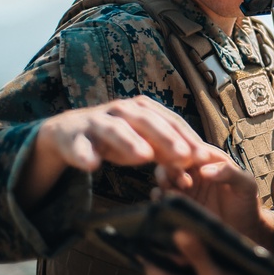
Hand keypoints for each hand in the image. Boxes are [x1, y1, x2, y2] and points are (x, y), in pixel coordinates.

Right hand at [19, 96, 214, 207]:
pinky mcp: (73, 137)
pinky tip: (91, 165)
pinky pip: (78, 146)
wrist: (70, 133)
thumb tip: (200, 163)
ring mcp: (96, 121)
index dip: (188, 138)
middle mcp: (121, 110)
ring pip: (114, 129)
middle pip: (146, 121)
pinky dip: (83, 154)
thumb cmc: (117, 138)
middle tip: (183, 156)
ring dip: (129, 142)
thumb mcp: (145, 143)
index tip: (203, 157)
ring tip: (143, 156)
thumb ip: (169, 151)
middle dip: (166, 138)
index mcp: (143, 109)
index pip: (170, 121)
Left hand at [144, 230, 261, 274]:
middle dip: (169, 252)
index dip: (148, 251)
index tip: (146, 230)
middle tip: (171, 226)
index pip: (153, 269)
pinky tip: (205, 255)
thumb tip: (178, 233)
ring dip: (184, 259)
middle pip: (167, 271)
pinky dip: (195, 267)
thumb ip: (197, 256)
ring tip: (188, 235)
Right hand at [157, 160, 273, 248]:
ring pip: (165, 176)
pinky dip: (159, 195)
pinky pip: (163, 195)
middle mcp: (195, 171)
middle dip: (170, 168)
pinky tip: (163, 200)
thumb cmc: (247, 202)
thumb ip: (229, 173)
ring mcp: (185, 187)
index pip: (192, 149)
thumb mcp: (245, 185)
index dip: (185, 154)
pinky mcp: (180, 203)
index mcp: (210, 160)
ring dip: (163, 181)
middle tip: (178, 182)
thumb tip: (204, 170)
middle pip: (174, 160)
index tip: (184, 165)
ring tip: (168, 191)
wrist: (243, 230)